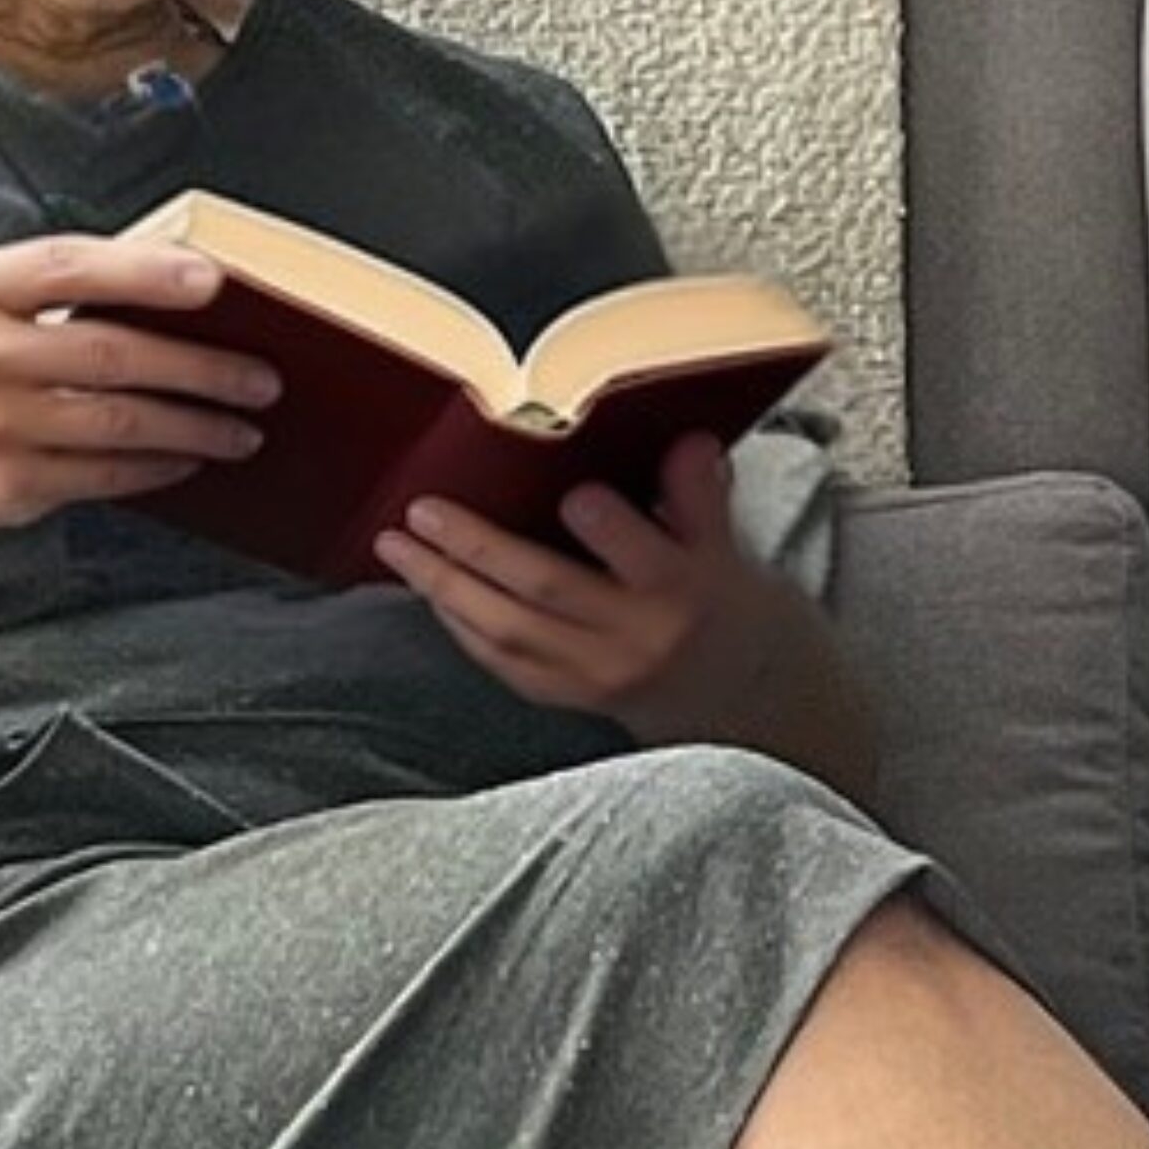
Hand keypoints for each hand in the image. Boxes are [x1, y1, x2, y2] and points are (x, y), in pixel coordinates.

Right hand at [0, 234, 281, 551]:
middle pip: (114, 355)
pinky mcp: (7, 486)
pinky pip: (104, 475)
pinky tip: (190, 458)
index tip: (213, 281)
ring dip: (198, 427)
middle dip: (204, 369)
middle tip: (262, 377)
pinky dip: (158, 467)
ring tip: (245, 427)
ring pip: (121, 424)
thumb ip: (51, 289)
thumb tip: (174, 282)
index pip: (70, 268)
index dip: (147, 271)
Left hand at [373, 431, 873, 794]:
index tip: (571, 489)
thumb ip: (701, 498)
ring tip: (398, 546)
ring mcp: (599, 673)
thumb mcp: (730, 549)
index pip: (642, 551)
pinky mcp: (574, 697)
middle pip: (548, 587)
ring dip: (444, 585)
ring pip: (508, 629)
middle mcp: (637, 635)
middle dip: (477, 546)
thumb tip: (688, 441)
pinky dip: (462, 626)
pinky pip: (505, 664)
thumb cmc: (730, 608)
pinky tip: (430, 592)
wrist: (750, 707)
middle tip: (425, 509)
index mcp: (685, 588)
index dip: (607, 522)